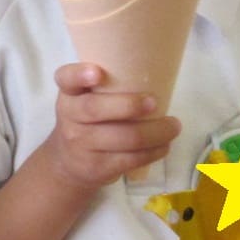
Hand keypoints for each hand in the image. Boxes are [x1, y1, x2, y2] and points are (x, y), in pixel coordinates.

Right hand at [37, 62, 181, 194]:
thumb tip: (155, 77)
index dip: (80, 74)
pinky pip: (130, 159)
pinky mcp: (97, 167)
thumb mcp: (84, 100)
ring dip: (154, 132)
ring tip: (173, 126)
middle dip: (128, 105)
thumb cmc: (86, 122)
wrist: (67, 164)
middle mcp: (69, 117)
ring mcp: (81, 144)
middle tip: (154, 102)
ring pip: (122, 138)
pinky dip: (152, 152)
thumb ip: (106, 88)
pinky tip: (164, 146)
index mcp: (69, 94)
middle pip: (95, 109)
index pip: (66, 78)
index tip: (98, 72)